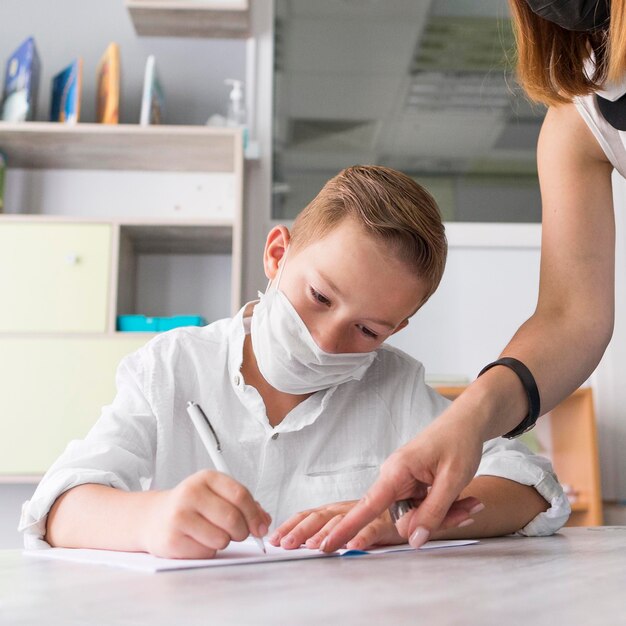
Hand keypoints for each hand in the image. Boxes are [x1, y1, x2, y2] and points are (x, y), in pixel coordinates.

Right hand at [143, 470, 270, 558]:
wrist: (154, 517)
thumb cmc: (192, 505)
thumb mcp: (216, 494)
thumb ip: (243, 504)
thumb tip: (264, 520)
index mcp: (206, 478)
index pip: (240, 495)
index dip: (255, 515)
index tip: (261, 527)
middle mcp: (191, 493)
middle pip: (232, 519)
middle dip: (242, 532)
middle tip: (239, 534)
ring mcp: (179, 516)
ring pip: (221, 538)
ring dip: (224, 541)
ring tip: (212, 533)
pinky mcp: (172, 540)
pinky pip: (206, 552)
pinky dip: (208, 550)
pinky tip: (197, 540)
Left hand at [269, 500, 403, 550]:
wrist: (408, 508)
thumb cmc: (374, 518)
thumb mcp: (346, 524)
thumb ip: (327, 531)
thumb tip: (301, 544)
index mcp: (334, 510)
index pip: (308, 516)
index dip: (291, 526)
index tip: (274, 539)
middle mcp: (345, 509)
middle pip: (320, 518)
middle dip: (301, 531)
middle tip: (287, 544)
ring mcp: (364, 515)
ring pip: (343, 522)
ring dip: (328, 534)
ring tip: (316, 547)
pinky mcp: (384, 523)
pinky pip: (372, 530)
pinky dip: (362, 537)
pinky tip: (353, 547)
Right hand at [320, 412, 484, 551]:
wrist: (466, 422)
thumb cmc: (458, 441)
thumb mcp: (452, 480)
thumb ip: (433, 512)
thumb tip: (414, 541)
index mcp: (396, 471)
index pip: (368, 506)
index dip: (349, 528)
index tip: (328, 545)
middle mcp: (395, 478)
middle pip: (405, 520)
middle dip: (437, 521)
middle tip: (467, 509)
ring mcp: (404, 483)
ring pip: (418, 517)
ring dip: (446, 514)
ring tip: (470, 501)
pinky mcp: (413, 486)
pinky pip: (425, 509)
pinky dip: (447, 508)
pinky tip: (464, 499)